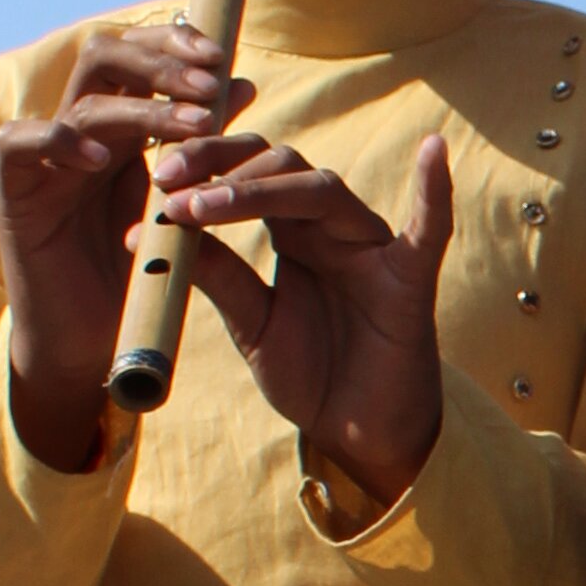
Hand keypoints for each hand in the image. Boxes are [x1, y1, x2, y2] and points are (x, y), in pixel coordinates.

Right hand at [0, 16, 250, 468]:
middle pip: (105, 54)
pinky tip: (102, 158)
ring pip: (84, 101)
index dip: (176, 45)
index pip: (137, 55)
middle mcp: (77, 132)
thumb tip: (242, 84)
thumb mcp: (176, 203)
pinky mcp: (15, 192)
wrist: (82, 342)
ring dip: (144, 106)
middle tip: (212, 80)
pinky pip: (21, 142)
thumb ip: (201, 148)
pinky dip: (59, 141)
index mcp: (117, 128)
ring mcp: (43, 158)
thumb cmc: (132, 275)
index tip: (224, 56)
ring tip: (194, 123)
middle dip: (162, 60)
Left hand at [154, 128, 453, 506]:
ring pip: (323, 192)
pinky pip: (429, 231)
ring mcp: (372, 249)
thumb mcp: (249, 321)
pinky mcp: (410, 282)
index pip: (249, 171)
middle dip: (223, 169)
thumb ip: (216, 274)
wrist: (358, 435)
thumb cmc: (311, 374)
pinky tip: (433, 150)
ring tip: (207, 204)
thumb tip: (151, 229)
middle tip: (169, 182)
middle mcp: (332, 227)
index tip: (155, 177)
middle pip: (283, 166)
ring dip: (261, 189)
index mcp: (293, 231)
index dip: (204, 165)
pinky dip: (433, 192)